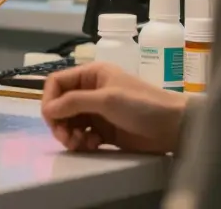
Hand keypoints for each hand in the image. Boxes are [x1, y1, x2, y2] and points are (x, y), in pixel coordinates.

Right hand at [40, 62, 188, 153]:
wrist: (173, 127)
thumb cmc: (141, 105)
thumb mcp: (106, 99)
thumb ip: (74, 102)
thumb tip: (47, 110)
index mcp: (91, 75)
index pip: (57, 83)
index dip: (49, 99)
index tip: (51, 118)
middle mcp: (90, 91)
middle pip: (60, 105)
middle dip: (59, 122)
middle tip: (65, 138)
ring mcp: (97, 112)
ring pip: (69, 123)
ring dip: (69, 135)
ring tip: (79, 144)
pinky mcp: (104, 131)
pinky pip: (82, 136)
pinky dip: (82, 142)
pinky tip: (92, 145)